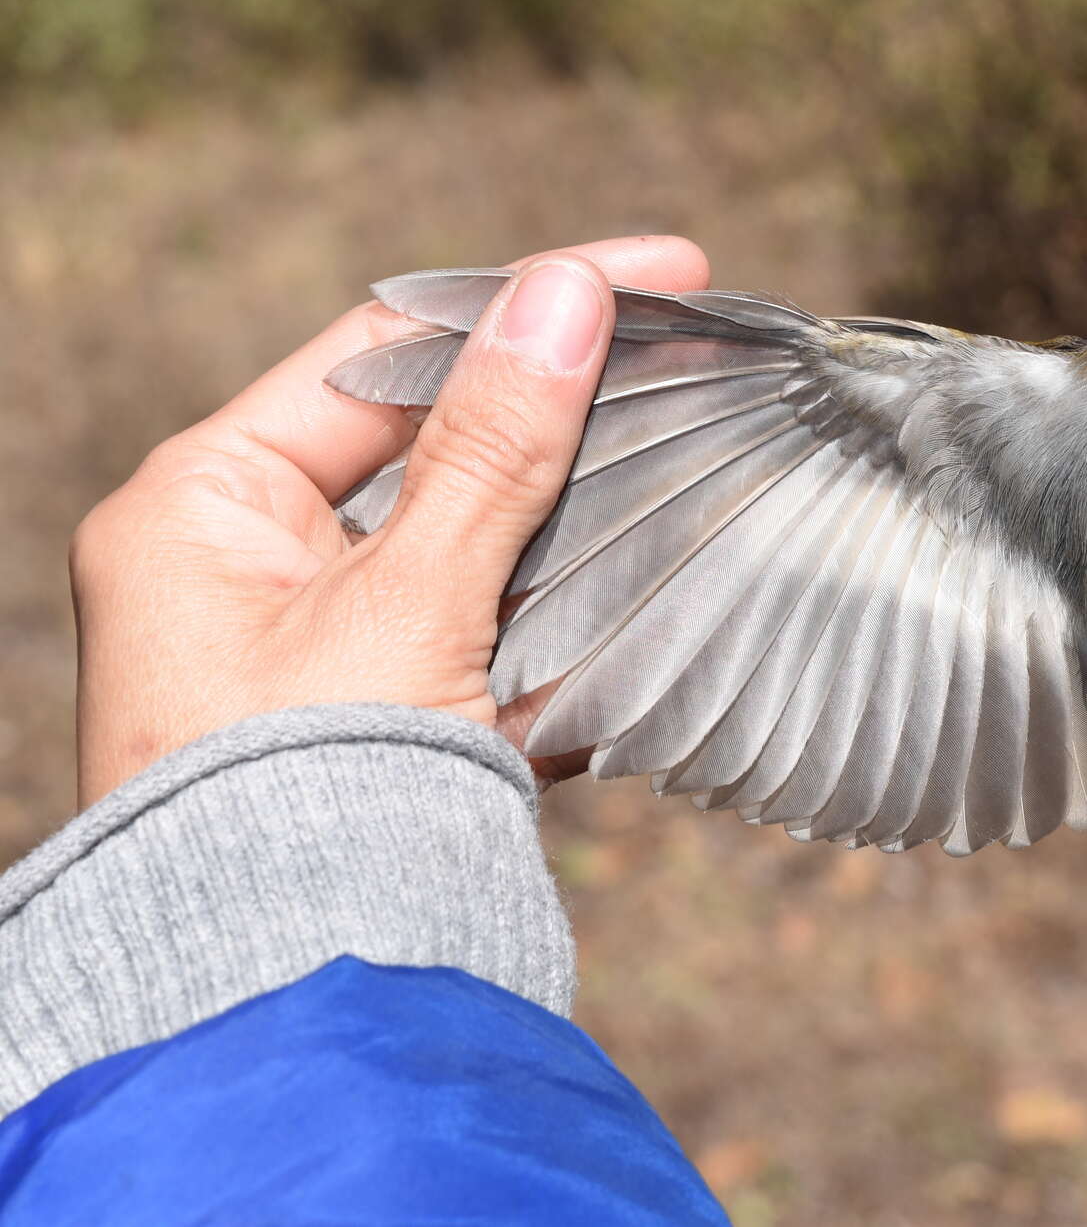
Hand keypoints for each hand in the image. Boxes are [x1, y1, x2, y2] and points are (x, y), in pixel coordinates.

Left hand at [70, 236, 708, 806]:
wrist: (296, 1002)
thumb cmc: (304, 797)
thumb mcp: (408, 602)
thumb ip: (494, 451)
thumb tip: (564, 295)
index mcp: (205, 504)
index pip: (386, 353)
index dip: (525, 302)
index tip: (663, 270)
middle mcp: (250, 560)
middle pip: (437, 439)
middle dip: (566, 413)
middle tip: (694, 362)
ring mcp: (321, 642)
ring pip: (477, 536)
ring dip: (578, 517)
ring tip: (693, 470)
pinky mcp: (386, 714)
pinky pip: (489, 626)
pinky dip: (563, 612)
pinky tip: (648, 586)